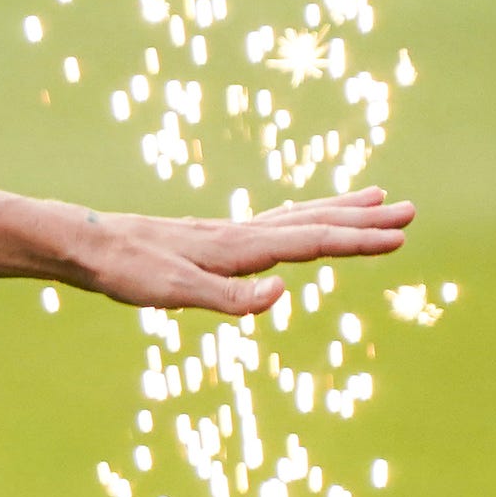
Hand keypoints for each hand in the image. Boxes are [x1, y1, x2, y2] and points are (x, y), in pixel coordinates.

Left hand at [70, 188, 415, 314]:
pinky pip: (272, 224)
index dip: (359, 241)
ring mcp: (226, 233)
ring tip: (374, 199)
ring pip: (295, 217)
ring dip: (337, 210)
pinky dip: (300, 218)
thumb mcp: (175, 293)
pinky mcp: (211, 239)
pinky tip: (301, 221)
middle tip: (410, 209)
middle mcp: (239, 233)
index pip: (313, 242)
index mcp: (240, 248)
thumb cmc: (127, 271)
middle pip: (313, 222)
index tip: (401, 236)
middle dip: (362, 219)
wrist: (85, 244)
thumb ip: (229, 297)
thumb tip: (282, 293)